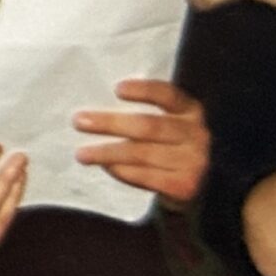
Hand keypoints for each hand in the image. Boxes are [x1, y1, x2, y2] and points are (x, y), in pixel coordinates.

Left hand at [74, 78, 210, 201]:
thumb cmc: (166, 146)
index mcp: (190, 111)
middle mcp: (196, 134)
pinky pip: (145, 176)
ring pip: (141, 153)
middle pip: (148, 126)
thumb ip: (142, 113)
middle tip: (78, 122)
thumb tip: (94, 110)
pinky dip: (121, 171)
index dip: (144, 91)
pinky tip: (105, 167)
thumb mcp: (164, 123)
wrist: (193, 186)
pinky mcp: (185, 186)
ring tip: (82, 154)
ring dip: (106, 152)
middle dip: (110, 123)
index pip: (169, 95)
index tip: (116, 89)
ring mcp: (194, 162)